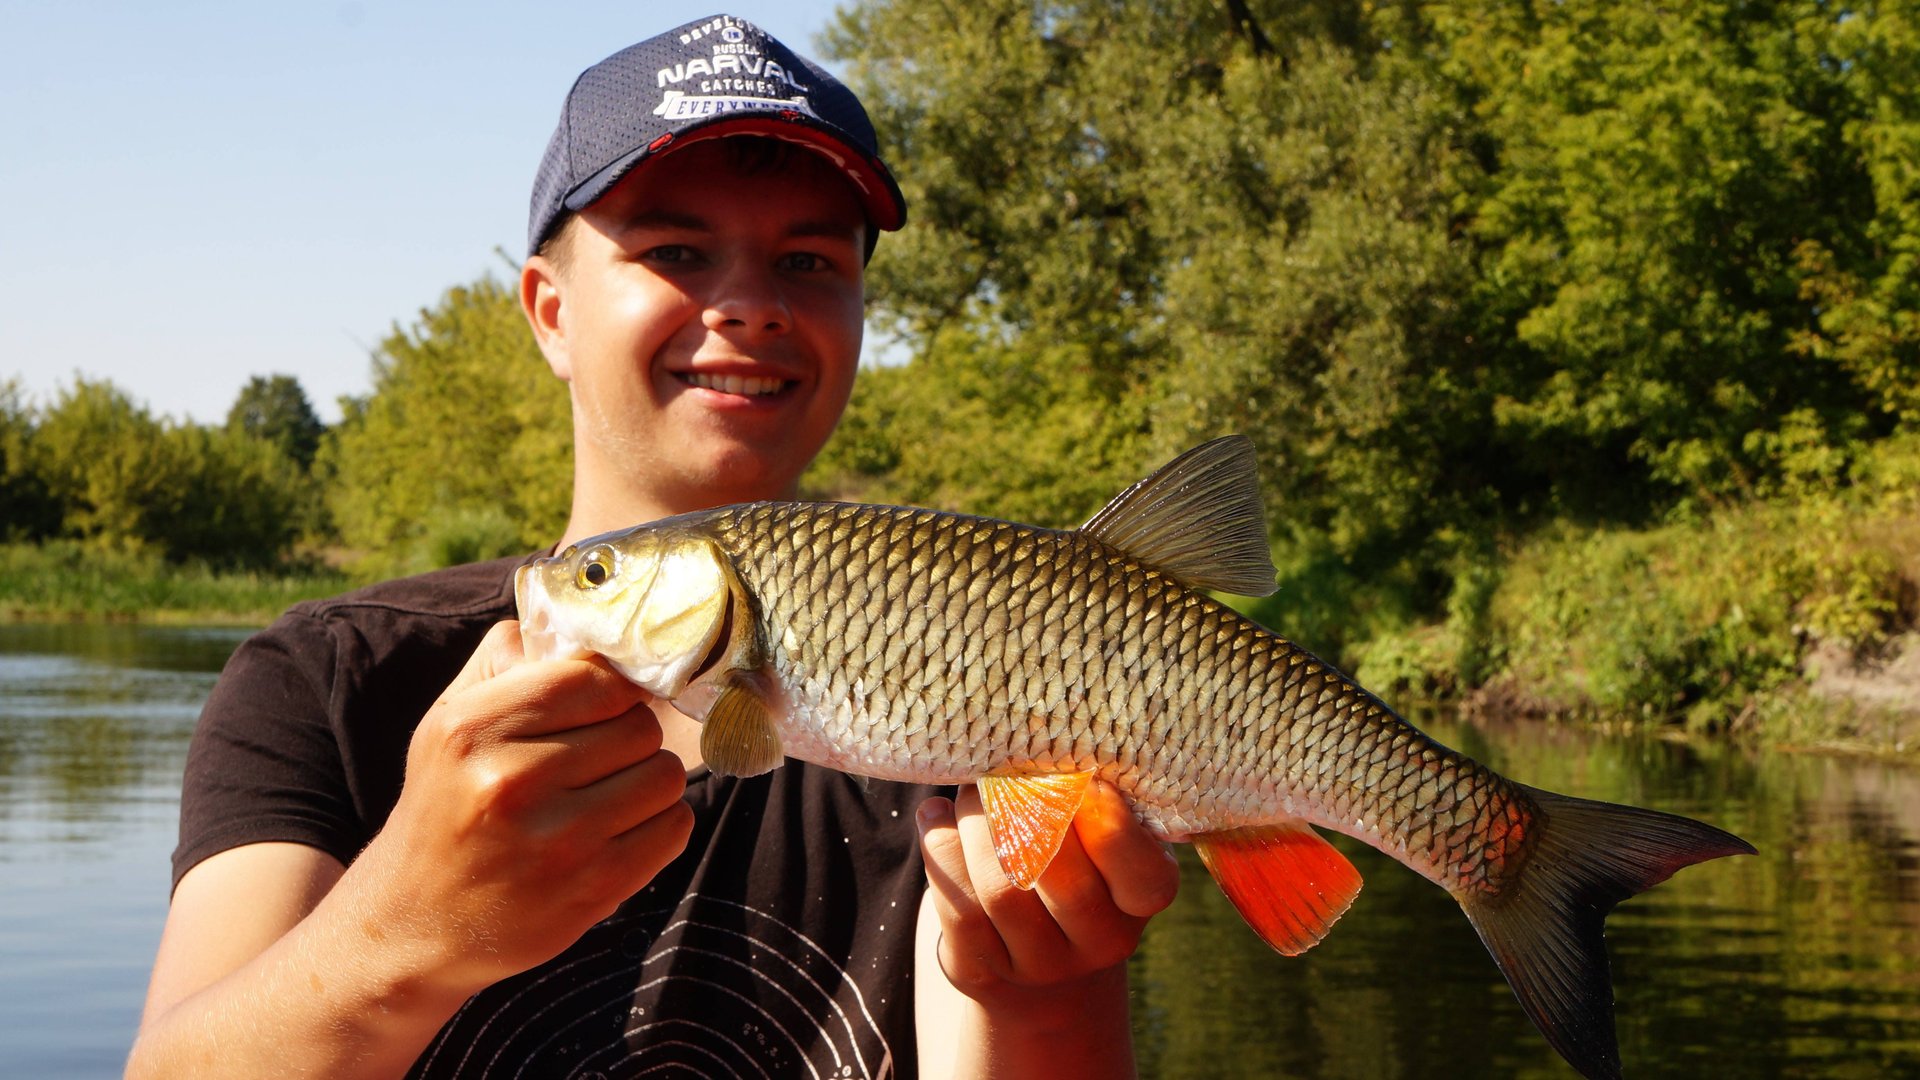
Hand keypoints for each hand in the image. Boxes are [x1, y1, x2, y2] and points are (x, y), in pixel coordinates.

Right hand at [350, 620, 695, 992]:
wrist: (414, 922)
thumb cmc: (444, 807)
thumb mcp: (448, 724)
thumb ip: (507, 662)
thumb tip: (578, 622)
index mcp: (474, 728)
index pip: (596, 678)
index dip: (612, 691)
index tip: (603, 708)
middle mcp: (512, 782)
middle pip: (639, 727)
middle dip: (629, 739)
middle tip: (598, 761)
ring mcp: (557, 842)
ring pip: (666, 775)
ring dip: (648, 782)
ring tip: (608, 796)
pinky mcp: (593, 890)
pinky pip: (674, 828)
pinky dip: (659, 826)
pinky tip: (619, 833)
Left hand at [916, 779, 1178, 1026]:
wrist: (1039, 943)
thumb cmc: (1074, 855)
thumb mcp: (1098, 828)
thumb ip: (1089, 795)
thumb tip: (1044, 745)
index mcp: (1142, 900)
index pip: (1140, 873)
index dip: (1110, 822)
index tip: (1082, 779)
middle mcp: (1102, 941)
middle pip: (1064, 879)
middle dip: (1026, 812)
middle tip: (1004, 774)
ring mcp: (1042, 966)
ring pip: (1002, 892)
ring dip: (976, 826)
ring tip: (970, 793)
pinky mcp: (985, 970)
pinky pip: (958, 910)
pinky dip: (940, 850)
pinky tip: (935, 817)